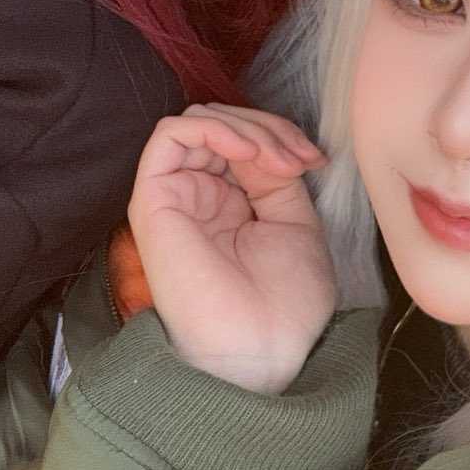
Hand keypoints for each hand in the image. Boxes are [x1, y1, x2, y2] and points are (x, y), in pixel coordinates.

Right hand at [127, 104, 335, 394]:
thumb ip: (276, 174)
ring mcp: (176, 194)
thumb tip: (263, 140)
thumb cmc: (282, 303)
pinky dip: (211, 128)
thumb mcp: (295, 222)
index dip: (283, 135)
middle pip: (223, 124)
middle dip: (268, 128)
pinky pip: (170, 135)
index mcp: (232, 202)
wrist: (260, 348)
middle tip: (298, 160)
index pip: (246, 139)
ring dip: (245, 127)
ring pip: (199, 121)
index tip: (315, 160)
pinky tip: (244, 150)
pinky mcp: (154, 198)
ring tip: (274, 159)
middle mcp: (200, 194)